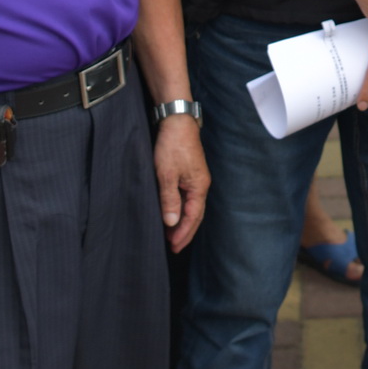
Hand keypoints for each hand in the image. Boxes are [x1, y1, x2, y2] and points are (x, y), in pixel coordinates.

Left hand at [154, 116, 210, 252]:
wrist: (177, 121)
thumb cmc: (172, 146)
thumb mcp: (166, 174)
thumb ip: (169, 199)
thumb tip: (171, 222)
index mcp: (199, 187)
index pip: (193, 217)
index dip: (183, 233)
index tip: (173, 247)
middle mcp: (201, 184)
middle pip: (196, 214)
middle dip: (185, 232)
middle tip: (173, 247)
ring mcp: (196, 178)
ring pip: (191, 206)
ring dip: (182, 221)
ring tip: (170, 235)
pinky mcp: (189, 172)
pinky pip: (187, 197)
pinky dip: (180, 209)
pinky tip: (172, 212)